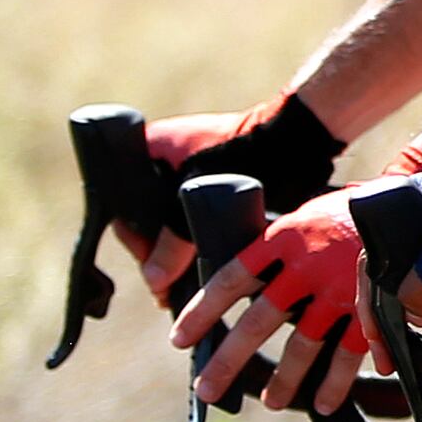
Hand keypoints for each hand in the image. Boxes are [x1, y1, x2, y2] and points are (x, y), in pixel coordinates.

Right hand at [131, 93, 344, 292]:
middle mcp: (166, 160)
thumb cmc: (247, 153)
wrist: (296, 140)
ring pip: (174, 222)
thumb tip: (155, 281)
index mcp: (151, 148)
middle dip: (159, 249)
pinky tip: (203, 268)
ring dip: (179, 250)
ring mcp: (192, 173)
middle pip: (149, 216)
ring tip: (184, 282)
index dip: (134, 237)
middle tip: (168, 281)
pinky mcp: (217, 187)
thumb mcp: (199, 199)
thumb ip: (174, 240)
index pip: (124, 202)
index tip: (150, 263)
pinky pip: (197, 219)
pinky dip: (199, 240)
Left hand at [167, 192, 377, 413]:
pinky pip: (348, 352)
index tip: (181, 338)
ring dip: (284, 380)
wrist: (414, 207)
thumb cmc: (352, 214)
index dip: (204, 311)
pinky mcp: (373, 307)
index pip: (232, 277)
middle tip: (207, 387)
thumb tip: (240, 281)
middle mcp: (308, 264)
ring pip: (303, 344)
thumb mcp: (307, 217)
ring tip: (270, 402)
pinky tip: (323, 402)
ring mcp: (340, 288)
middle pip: (260, 319)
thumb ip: (276, 247)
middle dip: (229, 359)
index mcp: (285, 237)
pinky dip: (336, 382)